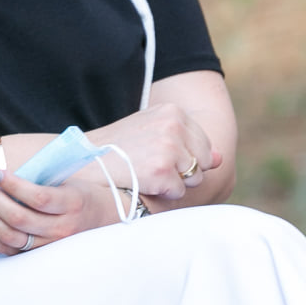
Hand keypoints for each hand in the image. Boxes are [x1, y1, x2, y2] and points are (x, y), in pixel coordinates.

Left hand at [0, 169, 114, 255]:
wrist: (103, 220)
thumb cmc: (80, 194)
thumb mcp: (68, 181)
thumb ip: (41, 179)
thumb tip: (3, 174)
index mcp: (72, 205)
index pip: (38, 198)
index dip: (13, 185)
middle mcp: (61, 229)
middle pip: (18, 218)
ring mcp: (49, 246)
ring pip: (8, 235)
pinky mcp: (35, 255)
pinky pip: (4, 248)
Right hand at [89, 102, 220, 202]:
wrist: (85, 160)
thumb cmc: (116, 148)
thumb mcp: (152, 133)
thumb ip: (187, 142)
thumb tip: (220, 159)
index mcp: (173, 111)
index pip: (203, 143)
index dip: (183, 156)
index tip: (157, 155)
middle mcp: (174, 125)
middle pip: (202, 161)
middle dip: (183, 170)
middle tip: (150, 165)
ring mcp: (170, 147)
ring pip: (194, 178)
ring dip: (173, 182)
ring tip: (145, 171)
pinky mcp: (163, 170)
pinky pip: (179, 191)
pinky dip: (162, 193)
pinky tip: (142, 181)